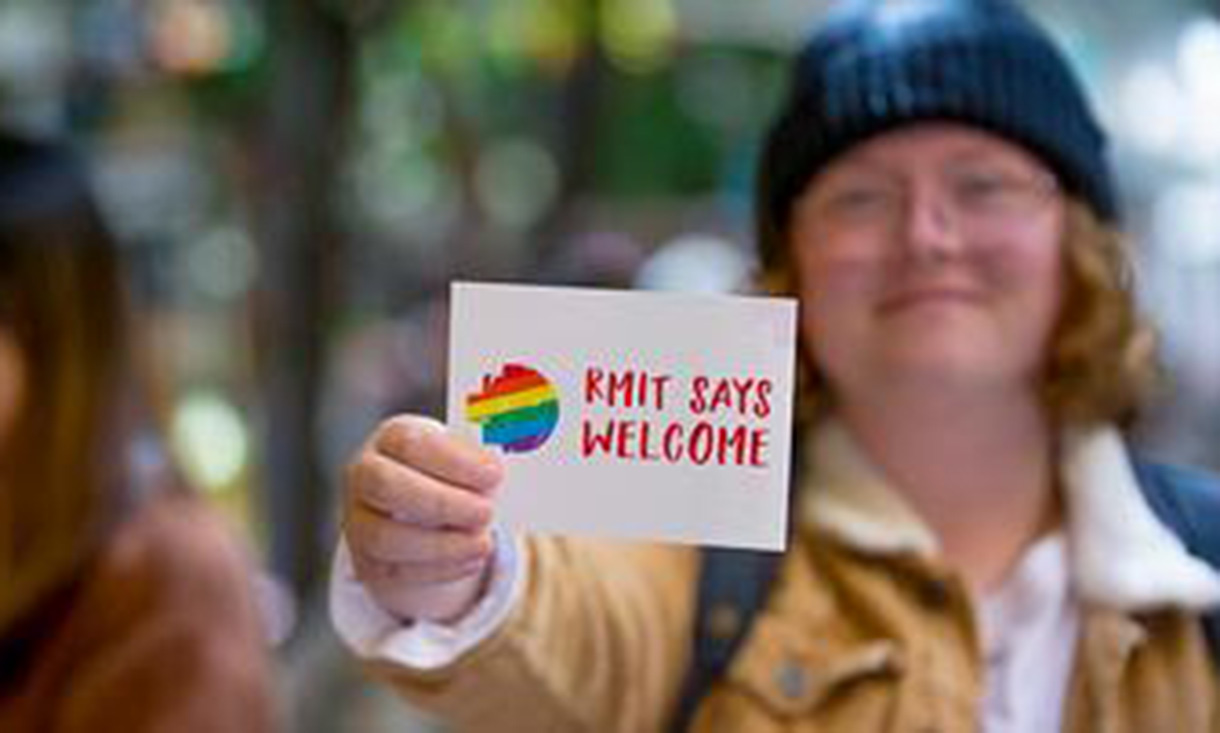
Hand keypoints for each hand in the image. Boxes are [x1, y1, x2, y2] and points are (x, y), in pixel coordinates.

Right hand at [343, 415, 502, 622]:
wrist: (418, 507)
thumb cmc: (447, 472)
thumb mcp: (461, 457)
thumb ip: (478, 463)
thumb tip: (505, 476)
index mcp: (392, 437)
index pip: (411, 443)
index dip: (453, 461)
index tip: (494, 475)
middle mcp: (365, 474)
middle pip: (386, 486)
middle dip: (441, 502)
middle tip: (486, 512)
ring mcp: (359, 519)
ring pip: (385, 536)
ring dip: (441, 544)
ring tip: (482, 542)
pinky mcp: (367, 561)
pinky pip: (396, 571)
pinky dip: (440, 569)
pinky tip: (471, 559)